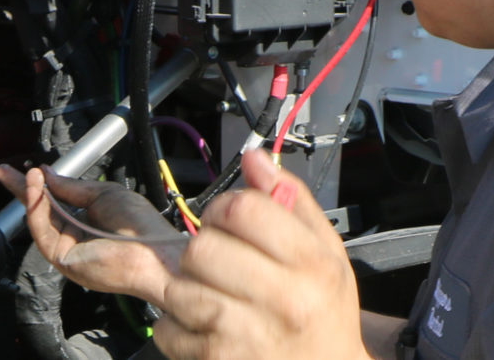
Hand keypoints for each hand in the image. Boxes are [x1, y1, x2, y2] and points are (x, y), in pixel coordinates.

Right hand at [0, 164, 183, 304]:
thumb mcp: (104, 194)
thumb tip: (49, 175)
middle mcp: (76, 238)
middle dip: (24, 191)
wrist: (154, 251)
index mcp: (88, 223)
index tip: (29, 170)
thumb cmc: (141, 226)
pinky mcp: (63, 260)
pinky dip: (36, 210)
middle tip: (5, 172)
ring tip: (29, 175)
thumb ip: (73, 187)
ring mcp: (69, 251)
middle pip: (42, 212)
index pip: (57, 203)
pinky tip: (36, 189)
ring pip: (40, 222)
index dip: (41, 186)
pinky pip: (43, 233)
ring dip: (32, 196)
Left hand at [152, 151, 366, 359]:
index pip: (244, 210)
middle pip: (203, 248)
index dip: (224, 207)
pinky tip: (207, 325)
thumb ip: (292, 200)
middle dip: (203, 247)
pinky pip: (168, 329)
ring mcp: (248, 334)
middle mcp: (283, 300)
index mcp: (312, 264)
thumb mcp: (326, 251)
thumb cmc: (323, 313)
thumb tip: (254, 159)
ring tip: (215, 294)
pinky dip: (176, 325)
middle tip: (221, 261)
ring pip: (180, 287)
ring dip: (188, 287)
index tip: (228, 219)